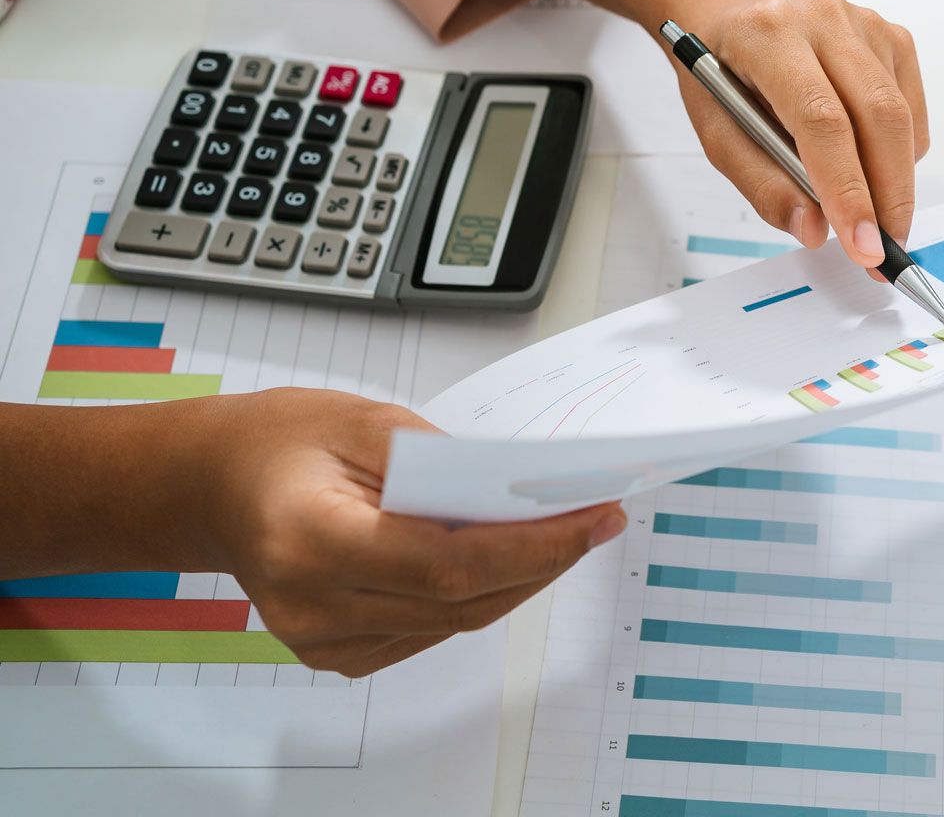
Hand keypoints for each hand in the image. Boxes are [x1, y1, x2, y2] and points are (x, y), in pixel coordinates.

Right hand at [201, 388, 623, 675]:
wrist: (213, 484)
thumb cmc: (280, 442)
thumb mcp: (366, 422)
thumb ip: (445, 461)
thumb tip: (523, 491)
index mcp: (311, 541)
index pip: (449, 565)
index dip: (534, 548)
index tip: (594, 518)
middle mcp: (312, 605)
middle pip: (461, 602)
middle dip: (544, 560)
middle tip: (598, 519)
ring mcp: (322, 639)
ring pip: (455, 623)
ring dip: (520, 579)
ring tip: (569, 532)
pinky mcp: (338, 653)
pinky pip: (431, 630)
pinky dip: (479, 594)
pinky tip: (511, 556)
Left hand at [676, 0, 927, 275]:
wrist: (732, 14)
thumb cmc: (722, 74)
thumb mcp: (717, 134)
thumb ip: (763, 185)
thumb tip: (816, 229)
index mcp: (768, 37)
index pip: (822, 120)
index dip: (847, 189)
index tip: (862, 246)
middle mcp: (823, 18)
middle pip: (878, 116)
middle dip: (888, 195)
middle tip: (884, 251)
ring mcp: (864, 22)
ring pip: (901, 116)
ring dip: (897, 181)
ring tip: (875, 217)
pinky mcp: (892, 36)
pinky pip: (911, 109)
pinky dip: (901, 152)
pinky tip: (871, 162)